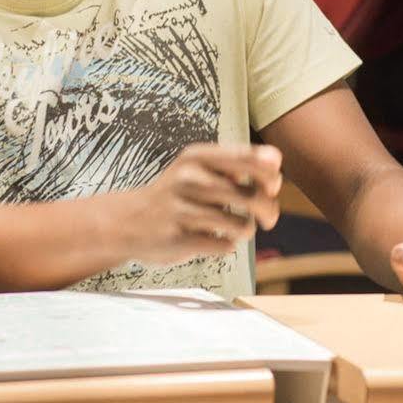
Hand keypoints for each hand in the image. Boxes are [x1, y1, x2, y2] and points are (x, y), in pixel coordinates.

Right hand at [113, 144, 282, 266]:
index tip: (273, 185)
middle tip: (268, 218)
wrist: (126, 221)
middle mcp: (189, 179)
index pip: (249, 159)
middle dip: (269, 210)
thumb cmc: (175, 194)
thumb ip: (236, 164)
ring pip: (242, 225)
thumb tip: (276, 167)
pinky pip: (225, 245)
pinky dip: (227, 244)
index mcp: (197, 156)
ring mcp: (183, 210)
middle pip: (252, 197)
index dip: (270, 174)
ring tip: (237, 228)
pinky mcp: (180, 239)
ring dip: (246, 230)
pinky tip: (215, 238)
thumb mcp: (197, 167)